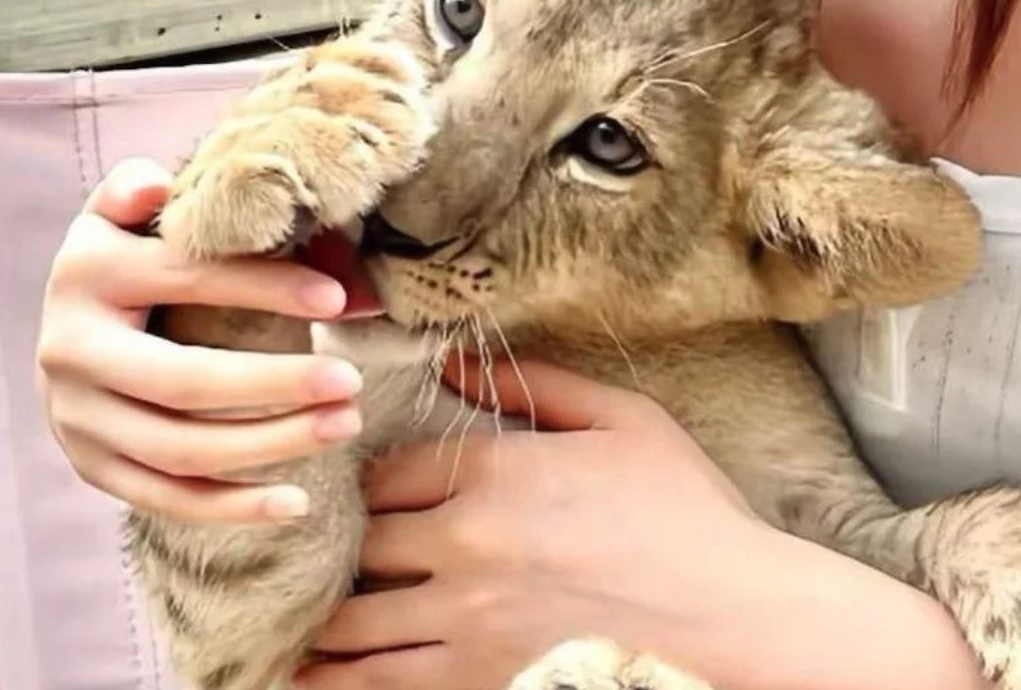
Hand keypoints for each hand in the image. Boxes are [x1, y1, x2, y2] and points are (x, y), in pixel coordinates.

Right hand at [37, 159, 365, 523]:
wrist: (66, 333)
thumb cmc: (129, 262)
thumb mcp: (127, 214)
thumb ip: (144, 190)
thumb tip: (155, 185)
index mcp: (85, 273)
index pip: (186, 279)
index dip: (265, 288)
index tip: (338, 300)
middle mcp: (69, 350)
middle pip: (182, 381)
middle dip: (275, 385)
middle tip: (351, 382)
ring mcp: (78, 418)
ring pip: (182, 450)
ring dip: (272, 445)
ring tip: (345, 425)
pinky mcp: (93, 468)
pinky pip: (168, 500)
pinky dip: (234, 509)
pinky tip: (299, 503)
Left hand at [295, 358, 988, 689]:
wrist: (722, 596)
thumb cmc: (676, 500)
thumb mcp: (617, 416)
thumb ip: (529, 383)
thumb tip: (450, 362)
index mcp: (493, 473)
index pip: (388, 473)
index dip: (369, 478)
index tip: (368, 484)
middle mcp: (465, 544)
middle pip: (363, 543)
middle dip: (346, 543)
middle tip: (329, 544)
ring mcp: (469, 616)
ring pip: (358, 617)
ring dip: (324, 614)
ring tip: (298, 613)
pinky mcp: (485, 671)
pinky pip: (388, 681)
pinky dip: (342, 678)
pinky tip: (306, 673)